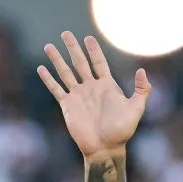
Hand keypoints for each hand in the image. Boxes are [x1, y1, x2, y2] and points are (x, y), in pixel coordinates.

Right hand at [37, 32, 150, 158]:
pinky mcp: (68, 105)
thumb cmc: (122, 131)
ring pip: (65, 73)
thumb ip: (142, 90)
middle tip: (66, 33)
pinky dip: (48, 79)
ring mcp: (78, 95)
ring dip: (57, 59)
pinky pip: (56, 89)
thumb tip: (142, 70)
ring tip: (48, 46)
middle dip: (73, 48)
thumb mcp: (136, 109)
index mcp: (107, 86)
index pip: (99, 63)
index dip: (94, 50)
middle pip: (80, 63)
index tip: (88, 38)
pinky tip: (41, 68)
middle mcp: (91, 88)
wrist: (105, 148)